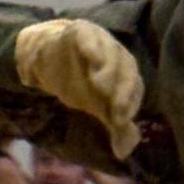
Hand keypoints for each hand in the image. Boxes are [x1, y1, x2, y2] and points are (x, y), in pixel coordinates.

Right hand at [14, 20, 142, 157]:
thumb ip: (114, 125)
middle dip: (123, 89)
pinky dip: (91, 44)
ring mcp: (101, 40)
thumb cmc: (80, 83)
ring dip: (108, 68)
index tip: (120, 122)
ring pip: (110, 52)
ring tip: (100, 84)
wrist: (48, 58)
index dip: (129, 105)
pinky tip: (90, 55)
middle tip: (115, 108)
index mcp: (127, 73)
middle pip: (127, 70)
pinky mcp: (81, 31)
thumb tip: (124, 152)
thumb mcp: (97, 106)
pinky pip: (88, 36)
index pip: (134, 89)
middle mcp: (118, 55)